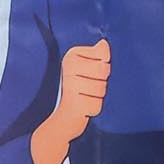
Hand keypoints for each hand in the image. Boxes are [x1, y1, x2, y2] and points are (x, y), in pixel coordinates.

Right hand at [33, 39, 108, 163]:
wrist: (59, 120)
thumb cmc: (75, 91)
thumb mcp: (83, 69)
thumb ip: (96, 56)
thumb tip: (104, 42)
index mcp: (70, 58)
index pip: (103, 55)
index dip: (103, 66)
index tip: (89, 72)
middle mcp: (68, 70)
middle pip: (104, 72)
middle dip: (101, 83)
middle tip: (87, 87)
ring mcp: (70, 87)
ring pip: (102, 89)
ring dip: (97, 97)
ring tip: (83, 98)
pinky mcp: (75, 104)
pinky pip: (98, 105)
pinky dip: (93, 109)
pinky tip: (82, 109)